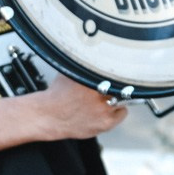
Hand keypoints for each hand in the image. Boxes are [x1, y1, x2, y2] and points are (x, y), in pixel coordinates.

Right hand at [0, 74, 127, 153]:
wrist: (48, 116)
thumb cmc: (57, 94)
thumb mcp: (70, 71)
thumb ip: (85, 62)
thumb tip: (96, 51)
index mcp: (92, 78)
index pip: (119, 69)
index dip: (123, 69)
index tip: (125, 66)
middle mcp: (99, 94)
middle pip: (124, 85)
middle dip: (120, 83)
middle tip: (113, 82)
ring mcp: (103, 110)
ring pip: (124, 99)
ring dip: (119, 96)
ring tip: (107, 96)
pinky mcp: (105, 123)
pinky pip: (122, 113)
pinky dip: (117, 110)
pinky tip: (106, 107)